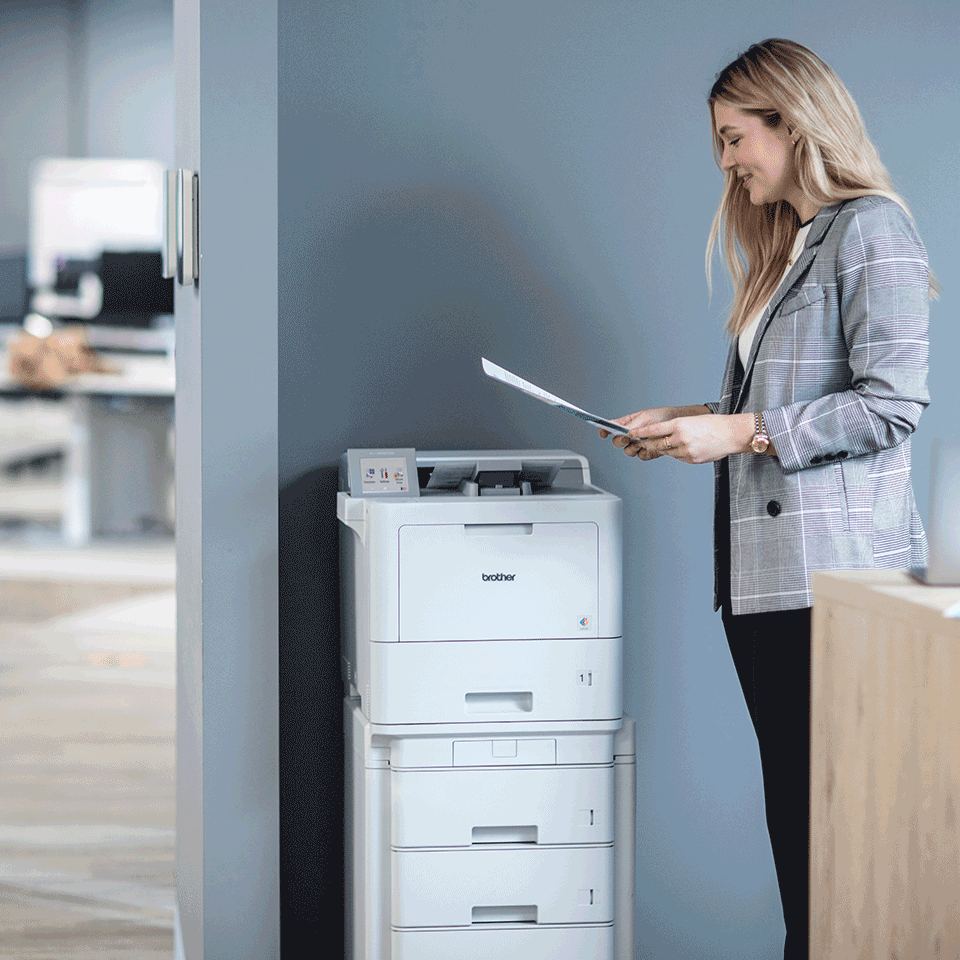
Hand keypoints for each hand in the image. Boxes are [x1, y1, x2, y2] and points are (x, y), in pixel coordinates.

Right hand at [599, 406, 679, 459]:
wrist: (677, 424)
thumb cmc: (661, 416)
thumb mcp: (645, 417)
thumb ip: (632, 425)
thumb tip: (623, 432)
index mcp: (627, 423)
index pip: (611, 427)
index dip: (604, 430)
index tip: (603, 433)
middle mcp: (631, 435)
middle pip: (617, 442)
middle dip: (619, 441)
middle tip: (626, 438)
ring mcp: (639, 444)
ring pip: (628, 451)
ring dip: (632, 448)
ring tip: (640, 443)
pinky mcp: (648, 452)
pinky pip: (641, 456)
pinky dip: (644, 453)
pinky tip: (650, 448)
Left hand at [601, 409, 761, 462]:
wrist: (731, 434)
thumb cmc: (713, 425)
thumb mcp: (690, 421)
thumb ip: (675, 429)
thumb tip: (659, 437)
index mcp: (679, 425)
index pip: (653, 429)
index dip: (640, 432)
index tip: (630, 432)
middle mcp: (681, 438)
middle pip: (656, 443)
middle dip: (648, 443)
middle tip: (643, 441)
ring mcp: (686, 450)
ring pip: (666, 452)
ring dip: (664, 448)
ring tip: (673, 442)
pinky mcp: (691, 459)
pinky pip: (677, 457)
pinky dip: (677, 453)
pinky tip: (687, 448)